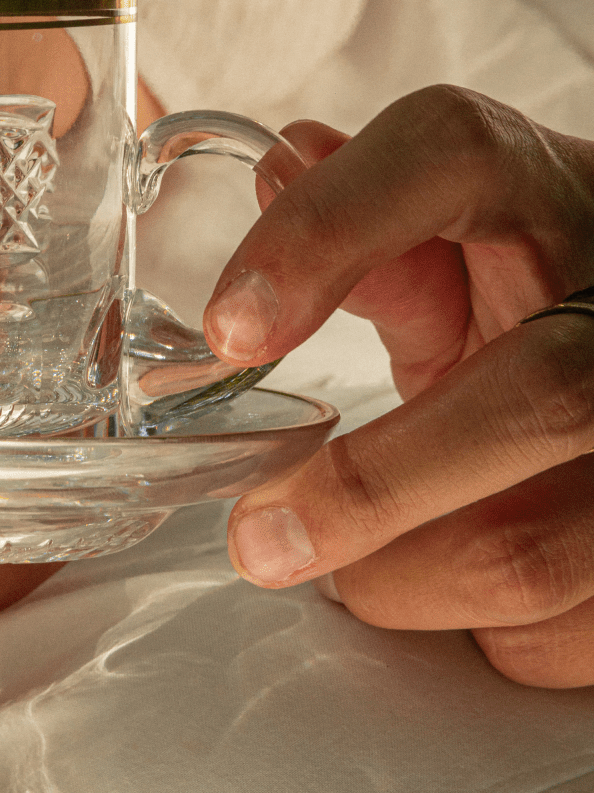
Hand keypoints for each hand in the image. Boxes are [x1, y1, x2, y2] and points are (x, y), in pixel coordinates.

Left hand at [203, 85, 593, 687]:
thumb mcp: (461, 233)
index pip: (447, 158)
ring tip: (346, 569)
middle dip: (371, 489)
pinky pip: (563, 634)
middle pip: (538, 394)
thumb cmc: (544, 275)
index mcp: (547, 188)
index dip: (326, 236)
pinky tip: (445, 585)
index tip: (232, 330)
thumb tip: (281, 168)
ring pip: (542, 546)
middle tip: (259, 539)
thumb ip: (364, 213)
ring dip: (408, 580)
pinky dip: (478, 631)